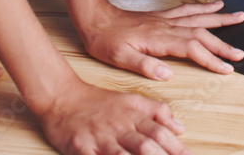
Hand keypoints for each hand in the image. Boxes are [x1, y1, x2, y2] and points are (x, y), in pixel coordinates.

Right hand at [40, 81, 189, 154]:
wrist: (63, 97)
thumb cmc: (99, 102)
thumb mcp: (130, 101)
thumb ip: (156, 112)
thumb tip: (181, 128)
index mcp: (132, 115)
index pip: (158, 131)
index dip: (174, 146)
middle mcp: (119, 127)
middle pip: (144, 145)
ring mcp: (100, 138)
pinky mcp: (81, 147)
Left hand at [80, 0, 243, 79]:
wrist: (97, 19)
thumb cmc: (107, 40)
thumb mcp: (121, 59)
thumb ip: (146, 66)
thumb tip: (168, 74)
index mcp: (160, 38)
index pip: (193, 48)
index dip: (211, 59)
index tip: (227, 68)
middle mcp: (167, 26)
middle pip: (202, 33)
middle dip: (223, 43)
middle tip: (240, 53)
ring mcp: (166, 19)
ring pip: (199, 18)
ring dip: (220, 18)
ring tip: (239, 17)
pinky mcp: (163, 16)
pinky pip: (188, 9)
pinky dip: (204, 7)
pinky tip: (214, 5)